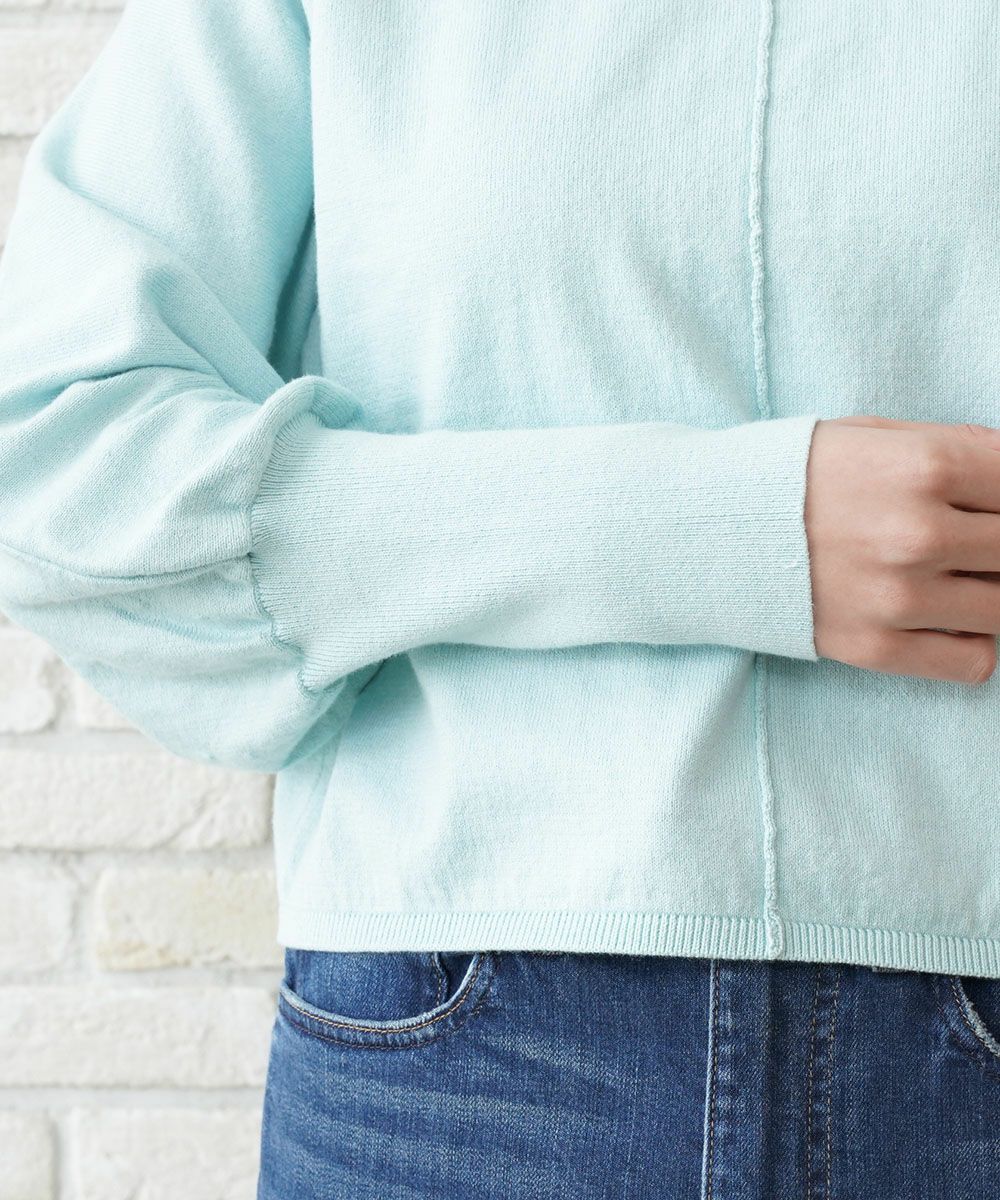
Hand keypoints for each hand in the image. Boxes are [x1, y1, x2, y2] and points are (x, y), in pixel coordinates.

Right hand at [805, 414, 999, 683]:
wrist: (705, 530)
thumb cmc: (790, 474)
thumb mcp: (871, 433)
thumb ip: (954, 447)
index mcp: (923, 466)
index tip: (987, 503)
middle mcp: (917, 534)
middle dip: (997, 540)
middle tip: (968, 537)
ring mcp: (897, 597)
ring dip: (989, 589)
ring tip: (955, 574)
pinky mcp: (876, 647)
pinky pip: (974, 661)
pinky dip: (973, 642)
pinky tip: (944, 617)